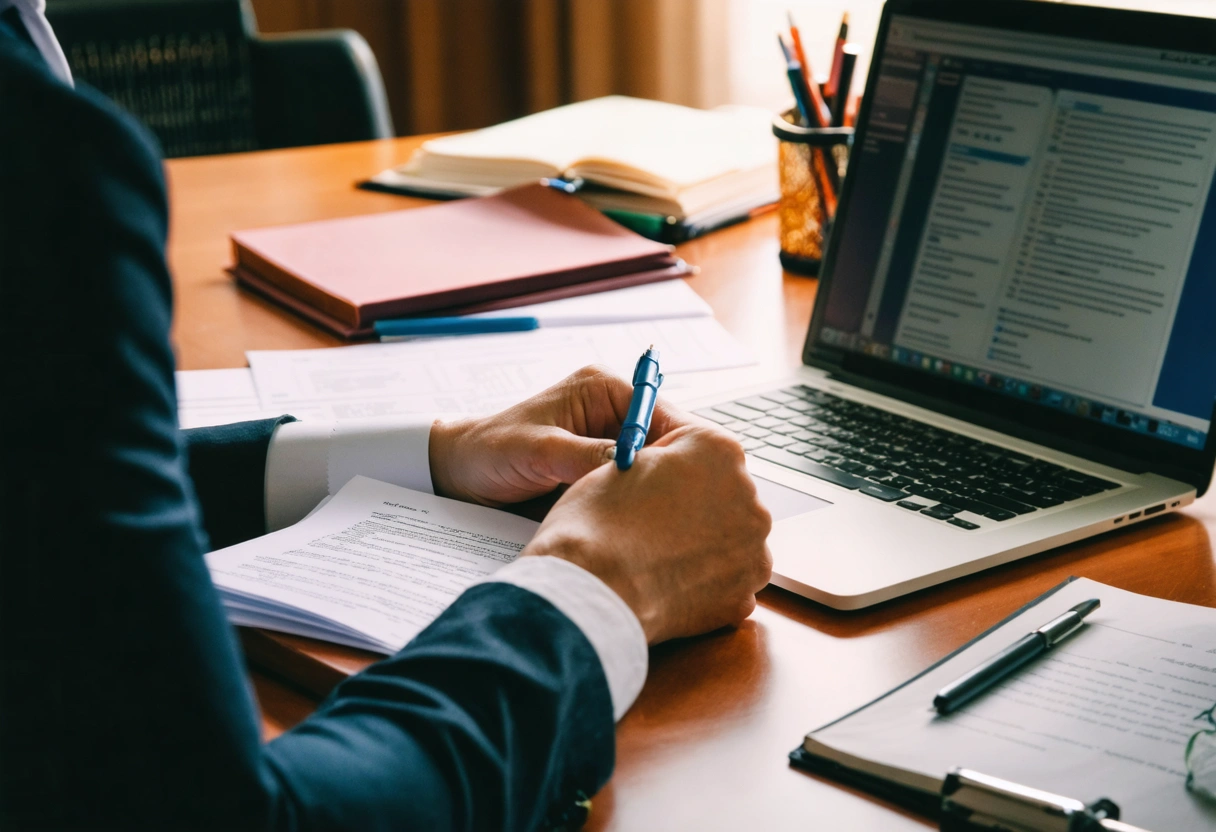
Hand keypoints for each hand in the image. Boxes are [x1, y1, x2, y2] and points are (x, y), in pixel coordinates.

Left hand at [428, 365, 681, 506]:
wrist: (460, 474)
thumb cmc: (491, 449)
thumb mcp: (540, 450)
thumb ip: (586, 456)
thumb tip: (631, 467)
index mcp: (604, 389)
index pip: (659, 414)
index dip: (676, 447)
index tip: (683, 480)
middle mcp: (611, 412)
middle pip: (661, 444)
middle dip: (666, 473)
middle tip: (674, 508)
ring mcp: (607, 443)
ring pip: (647, 469)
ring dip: (648, 492)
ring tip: (656, 520)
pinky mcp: (599, 471)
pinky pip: (627, 487)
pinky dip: (631, 504)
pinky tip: (634, 524)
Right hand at [521, 420, 772, 644]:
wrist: (596, 591)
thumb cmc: (597, 525)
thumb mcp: (622, 464)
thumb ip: (658, 459)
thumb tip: (664, 470)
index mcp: (719, 449)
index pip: (695, 445)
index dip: (665, 462)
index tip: (650, 478)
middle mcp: (748, 493)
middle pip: (719, 492)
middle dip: (692, 504)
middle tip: (650, 522)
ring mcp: (752, 547)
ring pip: (727, 538)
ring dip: (701, 543)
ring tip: (656, 556)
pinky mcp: (745, 592)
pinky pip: (726, 581)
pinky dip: (704, 584)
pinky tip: (670, 584)